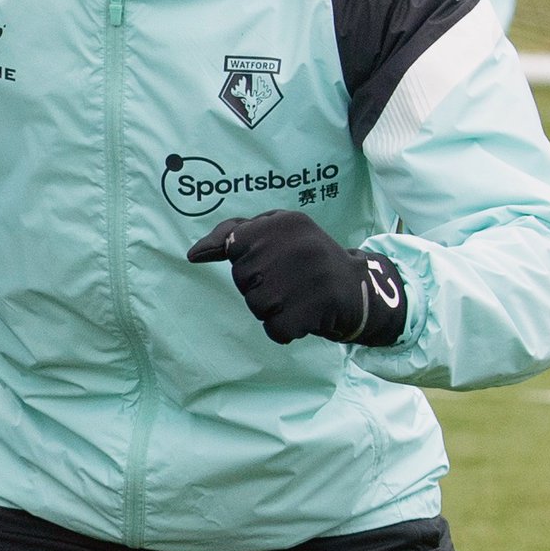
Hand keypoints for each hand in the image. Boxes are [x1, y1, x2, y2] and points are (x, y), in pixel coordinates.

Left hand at [187, 211, 409, 345]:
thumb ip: (231, 235)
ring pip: (256, 305)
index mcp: (284, 220)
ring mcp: (309, 276)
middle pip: (243, 279)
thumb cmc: (303, 260)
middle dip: (259, 286)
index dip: (248, 261)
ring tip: (297, 296)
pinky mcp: (316, 307)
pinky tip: (304, 315)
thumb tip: (193, 254)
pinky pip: (275, 329)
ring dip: (271, 309)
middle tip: (289, 281)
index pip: (234, 246)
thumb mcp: (273, 234)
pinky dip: (285, 329)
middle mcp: (298, 244)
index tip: (271, 260)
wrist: (356, 287)